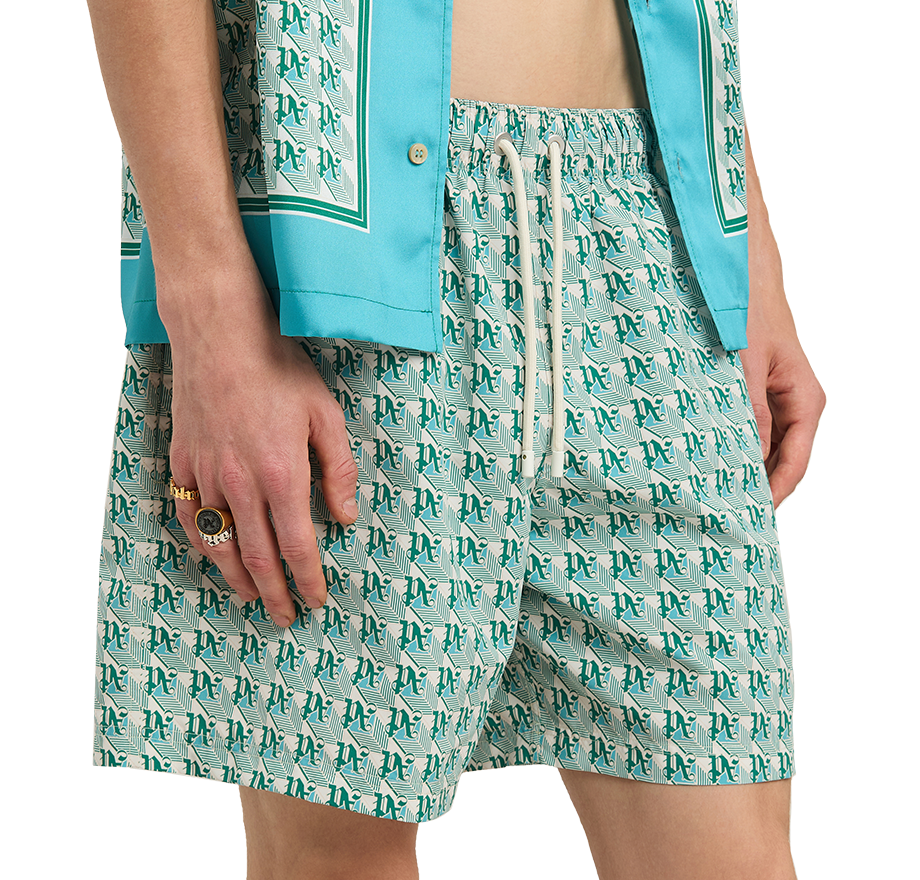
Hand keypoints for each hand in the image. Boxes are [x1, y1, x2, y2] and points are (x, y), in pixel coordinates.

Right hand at [164, 272, 358, 626]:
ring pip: (220, 544)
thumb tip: (346, 516)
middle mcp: (241, 484)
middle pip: (257, 558)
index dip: (308, 579)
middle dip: (275, 594)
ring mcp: (207, 475)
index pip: (298, 547)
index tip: (317, 600)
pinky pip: (187, 516)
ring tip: (252, 598)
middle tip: (285, 618)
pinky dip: (201, 543)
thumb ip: (339, 470)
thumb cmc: (280, 370)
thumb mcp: (327, 415)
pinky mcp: (183, 462)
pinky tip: (214, 554)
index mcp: (282, 476)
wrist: (223, 335)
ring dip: (237, 578)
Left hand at [739, 227, 825, 510]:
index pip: (792, 463)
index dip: (772, 492)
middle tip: (722, 510)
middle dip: (752, 484)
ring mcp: (773, 399)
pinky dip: (728, 441)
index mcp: (803, 402)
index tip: (751, 516)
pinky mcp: (752, 392)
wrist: (739, 277)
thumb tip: (747, 457)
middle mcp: (792, 405)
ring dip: (738, 463)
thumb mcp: (745, 365)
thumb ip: (749, 411)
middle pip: (776, 459)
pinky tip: (707, 455)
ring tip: (711, 490)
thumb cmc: (749, 312)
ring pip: (758, 445)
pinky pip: (744, 426)